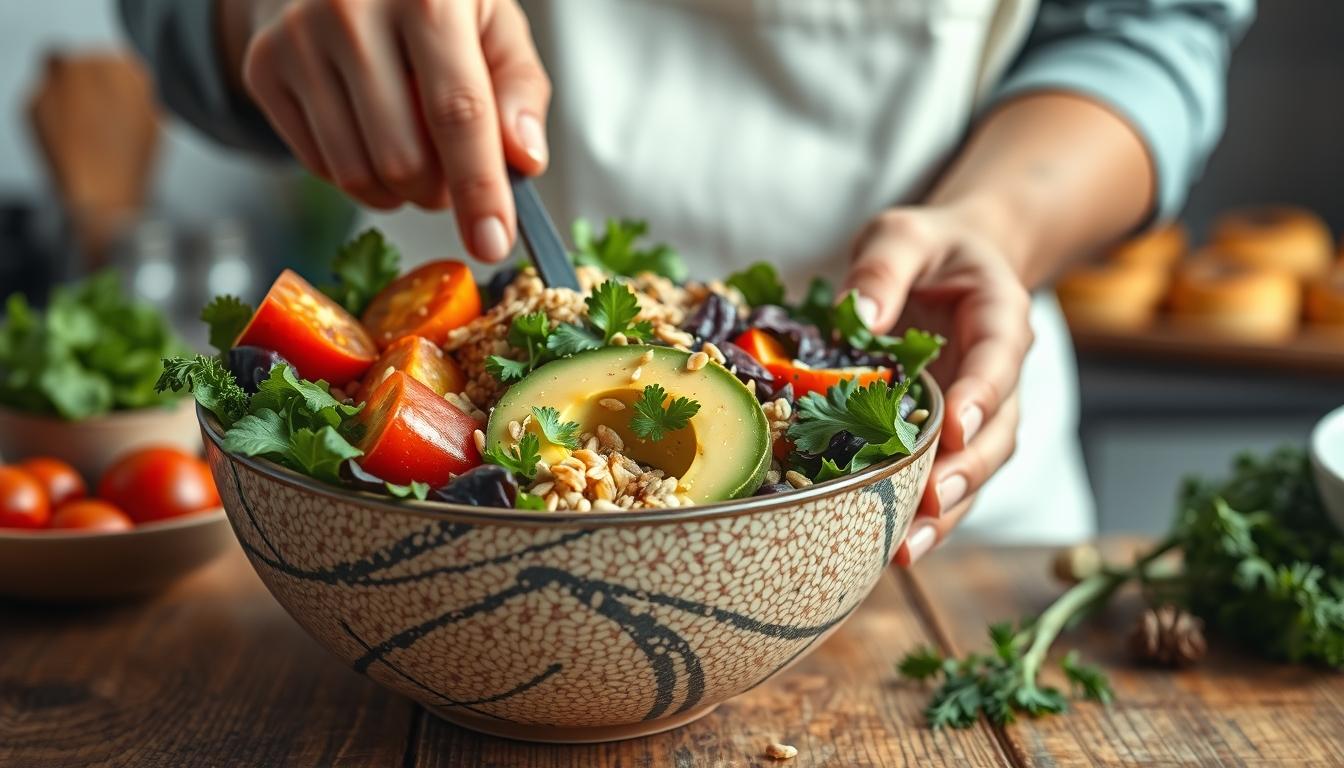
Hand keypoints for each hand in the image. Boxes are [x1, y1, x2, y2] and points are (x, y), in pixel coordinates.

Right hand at [228, 0, 550, 260]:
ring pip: (357, 174)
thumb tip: (524, 161)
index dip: (478, 189)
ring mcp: (298, 39)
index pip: (457, 113)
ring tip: (415, 152)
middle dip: (439, 191)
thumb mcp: (495, 25)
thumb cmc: (431, 1)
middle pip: (403, 159)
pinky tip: (371, 135)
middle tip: (452, 171)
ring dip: (399, 192)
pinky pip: (320, 167)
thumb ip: (520, 90)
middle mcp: (352, 11)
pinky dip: (358, 175)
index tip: (493, 244)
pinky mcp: (263, 67)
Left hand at [842, 205, 1032, 565]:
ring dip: (947, 511)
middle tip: (930, 503)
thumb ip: (884, 265)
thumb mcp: (904, 234)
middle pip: (996, 433)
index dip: (979, 397)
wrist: (954, 265)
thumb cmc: (928, 248)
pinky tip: (893, 548)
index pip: (998, 361)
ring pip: (976, 470)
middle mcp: (999, 375)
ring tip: (908, 547)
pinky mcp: (951, 437)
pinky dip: (924, 514)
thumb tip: (855, 314)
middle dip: (965, 472)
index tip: (955, 429)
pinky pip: (945, 479)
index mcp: (1001, 319)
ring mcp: (979, 414)